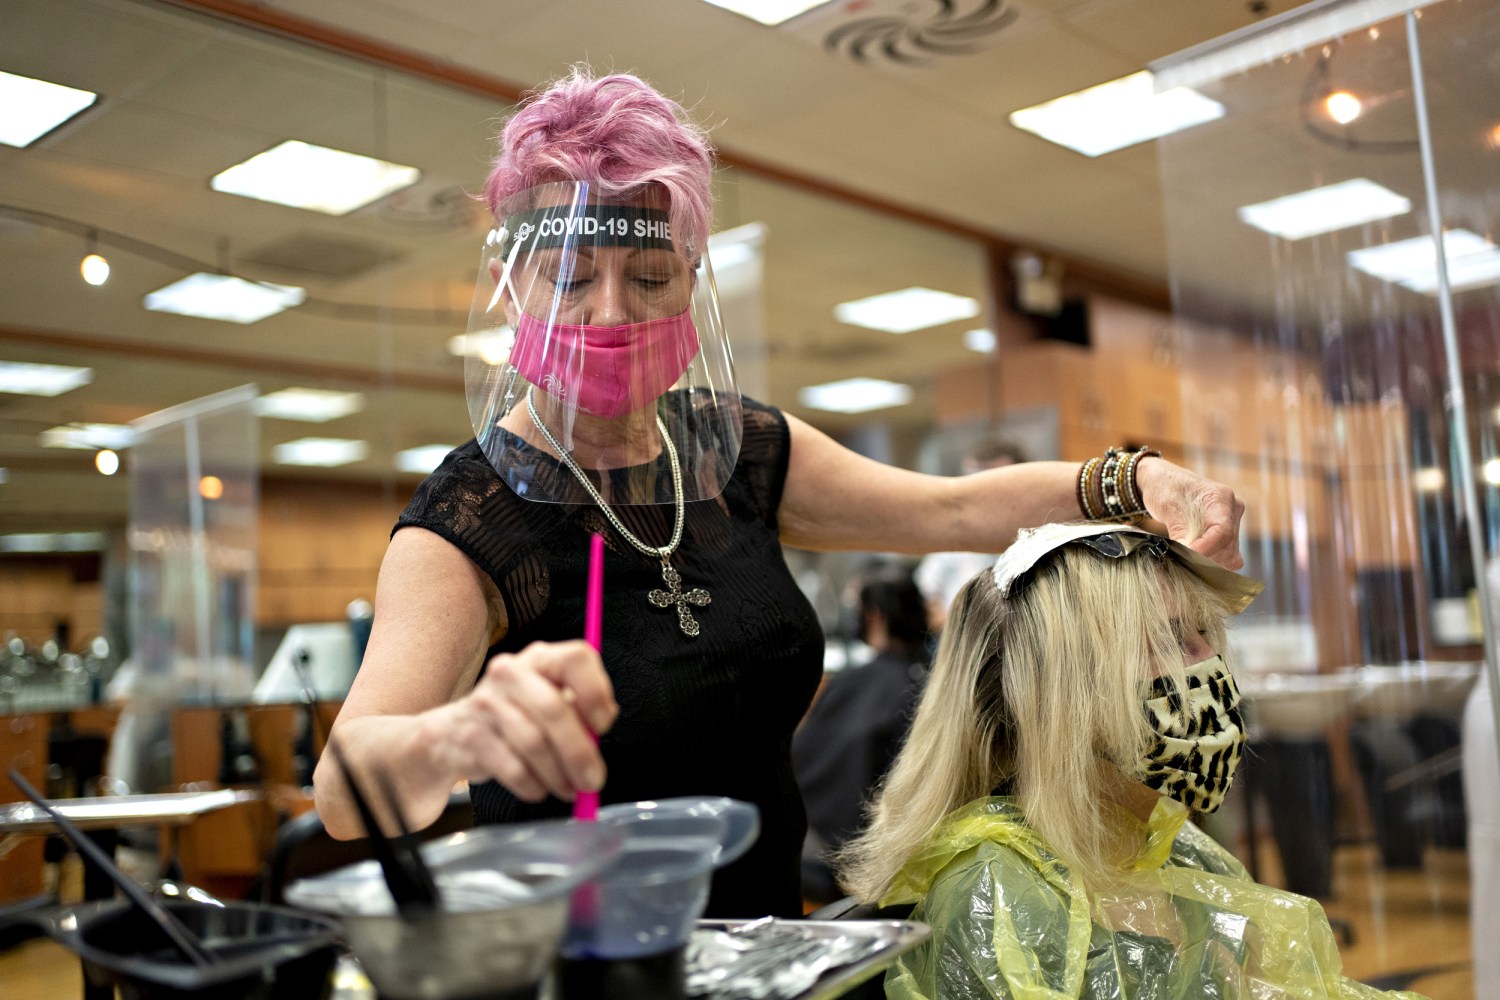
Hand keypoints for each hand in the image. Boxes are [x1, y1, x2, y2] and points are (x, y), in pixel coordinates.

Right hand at [422, 639, 617, 803]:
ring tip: (568, 789)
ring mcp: (487, 702)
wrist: (452, 733)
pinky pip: (513, 767)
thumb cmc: (516, 716)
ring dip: (558, 775)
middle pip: (554, 709)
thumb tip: (598, 733)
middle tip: (593, 782)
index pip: (577, 658)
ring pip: (534, 744)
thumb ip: (579, 711)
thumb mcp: (549, 700)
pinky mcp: (471, 735)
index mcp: (540, 658)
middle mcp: (511, 672)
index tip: (602, 726)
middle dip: (579, 753)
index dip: (596, 693)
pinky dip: (533, 785)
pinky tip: (540, 789)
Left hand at [1134, 457, 1244, 569]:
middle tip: (1181, 561)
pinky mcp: (1226, 535)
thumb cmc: (1164, 488)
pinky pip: (1227, 557)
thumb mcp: (1167, 507)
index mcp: (1221, 498)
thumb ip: (1180, 532)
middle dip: (1205, 558)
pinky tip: (1194, 562)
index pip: (1222, 531)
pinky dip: (1211, 563)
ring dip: (1208, 563)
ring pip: (1230, 555)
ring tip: (1184, 561)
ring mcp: (1232, 523)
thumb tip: (1186, 556)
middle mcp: (1232, 510)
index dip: (1206, 548)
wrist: (1162, 481)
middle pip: (1227, 546)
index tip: (1188, 557)